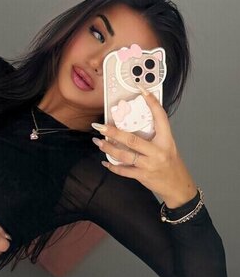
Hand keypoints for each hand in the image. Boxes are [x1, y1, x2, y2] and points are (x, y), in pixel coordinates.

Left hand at [91, 89, 196, 207]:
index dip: (152, 102)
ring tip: (98, 142)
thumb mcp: (167, 145)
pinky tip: (105, 162)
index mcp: (166, 139)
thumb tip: (134, 121)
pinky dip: (113, 167)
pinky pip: (124, 171)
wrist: (178, 187)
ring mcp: (150, 164)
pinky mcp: (143, 176)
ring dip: (108, 148)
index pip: (160, 116)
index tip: (141, 89)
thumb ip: (154, 135)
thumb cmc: (171, 163)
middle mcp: (158, 151)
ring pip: (124, 155)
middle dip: (113, 133)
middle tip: (100, 126)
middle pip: (132, 140)